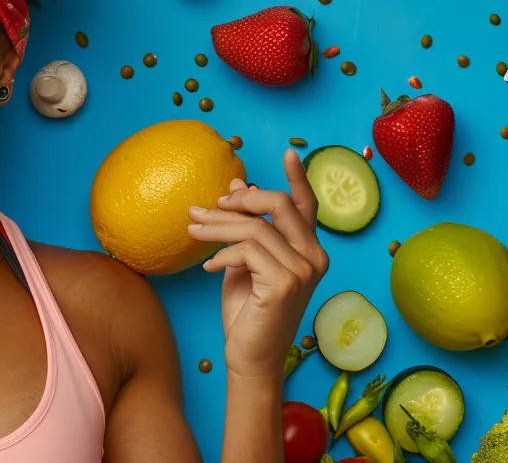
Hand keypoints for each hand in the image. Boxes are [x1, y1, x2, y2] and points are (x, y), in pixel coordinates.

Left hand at [186, 149, 328, 380]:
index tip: (287, 151)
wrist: (250, 356)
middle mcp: (315, 256)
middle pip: (277, 205)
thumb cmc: (248, 311)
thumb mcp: (243, 261)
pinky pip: (247, 250)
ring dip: (216, 227)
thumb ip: (246, 227)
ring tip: (192, 231)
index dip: (297, 178)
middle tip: (205, 208)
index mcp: (308, 249)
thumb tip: (237, 187)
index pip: (306, 205)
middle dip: (237, 201)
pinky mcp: (286, 283)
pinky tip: (208, 267)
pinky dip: (222, 254)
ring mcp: (304, 270)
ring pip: (255, 227)